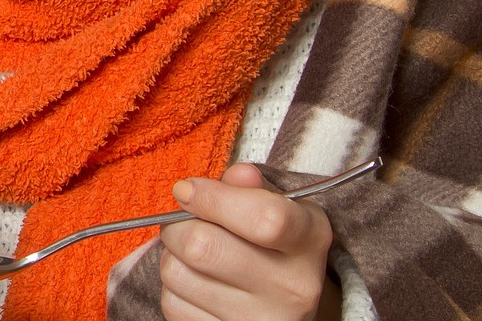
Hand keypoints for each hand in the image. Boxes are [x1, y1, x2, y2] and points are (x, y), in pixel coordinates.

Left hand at [158, 163, 337, 320]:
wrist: (289, 307)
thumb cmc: (276, 245)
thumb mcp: (279, 207)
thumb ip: (254, 187)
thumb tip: (236, 176)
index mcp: (309, 241)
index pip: (264, 219)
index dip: (213, 198)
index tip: (187, 189)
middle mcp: (292, 287)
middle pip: (202, 246)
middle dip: (177, 225)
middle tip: (183, 222)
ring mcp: (260, 320)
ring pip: (177, 274)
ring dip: (172, 256)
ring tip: (194, 254)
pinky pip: (172, 304)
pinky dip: (173, 288)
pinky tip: (197, 283)